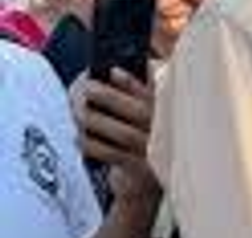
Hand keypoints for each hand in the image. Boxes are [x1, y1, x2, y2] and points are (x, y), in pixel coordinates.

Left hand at [80, 68, 160, 199]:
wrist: (146, 186)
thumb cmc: (141, 142)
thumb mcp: (147, 117)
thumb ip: (139, 94)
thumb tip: (109, 74)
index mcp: (167, 112)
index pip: (154, 92)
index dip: (134, 81)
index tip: (112, 71)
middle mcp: (165, 131)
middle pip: (138, 111)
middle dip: (110, 97)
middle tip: (86, 88)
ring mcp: (153, 151)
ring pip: (124, 134)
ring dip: (97, 121)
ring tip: (77, 113)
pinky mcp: (139, 169)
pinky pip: (112, 155)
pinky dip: (92, 145)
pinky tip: (79, 138)